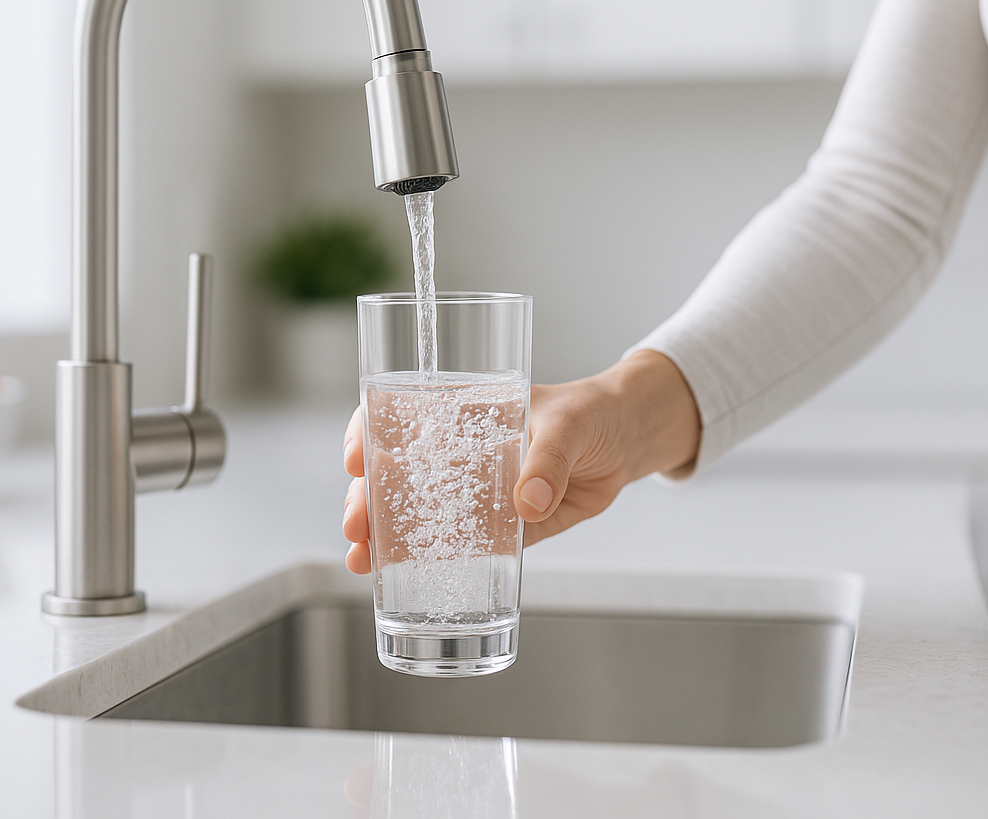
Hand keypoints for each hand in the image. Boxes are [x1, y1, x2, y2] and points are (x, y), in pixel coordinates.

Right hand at [340, 350, 699, 574]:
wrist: (631, 439)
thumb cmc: (594, 412)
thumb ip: (547, 461)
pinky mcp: (507, 527)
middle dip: (366, 501)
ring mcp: (479, 492)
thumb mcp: (569, 424)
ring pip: (420, 514)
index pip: (399, 416)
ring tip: (363, 561)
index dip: (367, 435)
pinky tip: (405, 575)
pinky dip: (436, 561)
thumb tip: (527, 503)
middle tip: (357, 528)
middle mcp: (460, 452)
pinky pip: (467, 546)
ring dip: (387, 537)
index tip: (356, 460)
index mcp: (464, 411)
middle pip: (396, 474)